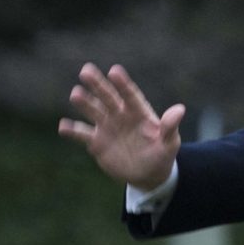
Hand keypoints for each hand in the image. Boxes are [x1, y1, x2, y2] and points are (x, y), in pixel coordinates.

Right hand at [58, 63, 183, 190]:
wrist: (148, 173)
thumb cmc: (162, 154)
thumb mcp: (170, 143)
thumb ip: (170, 127)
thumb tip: (180, 109)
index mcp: (139, 112)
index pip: (130, 95)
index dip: (122, 83)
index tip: (114, 70)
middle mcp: (121, 115)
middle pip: (108, 97)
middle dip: (98, 84)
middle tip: (86, 70)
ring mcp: (107, 127)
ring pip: (94, 111)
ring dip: (84, 103)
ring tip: (75, 93)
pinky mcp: (97, 142)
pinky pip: (82, 134)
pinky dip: (73, 130)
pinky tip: (63, 126)